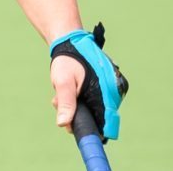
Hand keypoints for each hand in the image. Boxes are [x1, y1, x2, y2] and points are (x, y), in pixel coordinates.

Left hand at [49, 22, 126, 139]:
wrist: (70, 41)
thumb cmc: (68, 60)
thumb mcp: (63, 81)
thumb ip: (66, 103)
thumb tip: (64, 125)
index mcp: (107, 92)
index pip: (106, 124)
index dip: (92, 131)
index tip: (75, 129)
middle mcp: (114, 92)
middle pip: (98, 118)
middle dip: (77, 116)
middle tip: (58, 103)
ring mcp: (111, 89)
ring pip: (94, 110)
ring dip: (76, 107)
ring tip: (58, 95)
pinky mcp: (106, 87)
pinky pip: (94, 101)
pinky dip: (80, 100)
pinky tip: (67, 91)